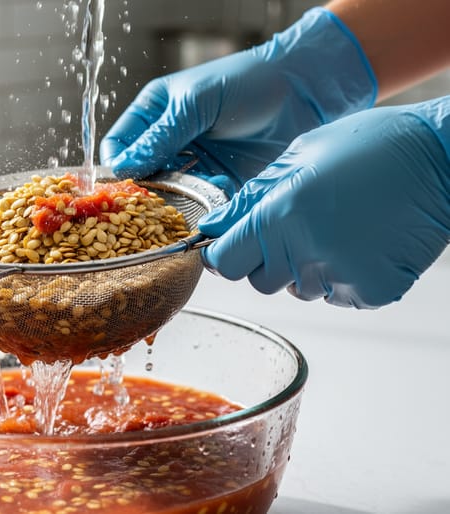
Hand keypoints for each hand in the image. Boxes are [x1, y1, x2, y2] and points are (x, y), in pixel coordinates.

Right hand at [99, 7, 375, 189]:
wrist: (305, 91)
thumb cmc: (248, 82)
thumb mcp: (196, 104)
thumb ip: (160, 137)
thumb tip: (123, 168)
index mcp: (155, 113)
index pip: (120, 145)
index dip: (117, 165)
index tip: (123, 183)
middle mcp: (170, 141)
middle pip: (142, 175)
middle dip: (145, 191)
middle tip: (152, 202)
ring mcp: (195, 163)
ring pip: (170, 193)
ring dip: (175, 201)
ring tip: (187, 199)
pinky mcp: (220, 183)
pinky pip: (200, 203)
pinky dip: (202, 207)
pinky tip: (213, 197)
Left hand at [199, 98, 449, 308]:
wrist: (443, 156)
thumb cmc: (370, 145)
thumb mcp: (297, 156)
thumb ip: (249, 199)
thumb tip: (212, 228)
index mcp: (280, 216)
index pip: (225, 262)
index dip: (225, 253)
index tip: (234, 243)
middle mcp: (306, 252)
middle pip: (259, 280)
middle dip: (267, 259)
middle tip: (296, 225)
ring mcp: (341, 276)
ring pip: (299, 289)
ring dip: (307, 266)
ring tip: (337, 227)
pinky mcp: (373, 290)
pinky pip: (338, 296)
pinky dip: (344, 276)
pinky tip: (362, 242)